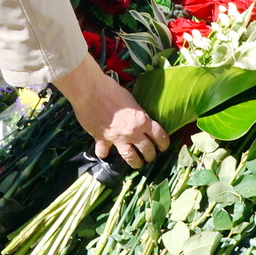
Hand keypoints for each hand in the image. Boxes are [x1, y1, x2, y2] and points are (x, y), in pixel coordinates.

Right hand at [53, 55, 169, 168]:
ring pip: (130, 157)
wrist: (91, 91)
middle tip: (150, 157)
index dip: (164, 143)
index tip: (164, 147)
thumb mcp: (131, 100)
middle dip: (150, 156)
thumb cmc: (111, 90)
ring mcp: (117, 138)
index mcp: (142, 119)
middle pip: (147, 150)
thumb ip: (136, 112)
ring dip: (135, 163)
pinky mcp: (102, 140)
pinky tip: (105, 154)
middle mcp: (132, 132)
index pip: (159, 135)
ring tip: (137, 164)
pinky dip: (104, 154)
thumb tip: (139, 117)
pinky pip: (104, 153)